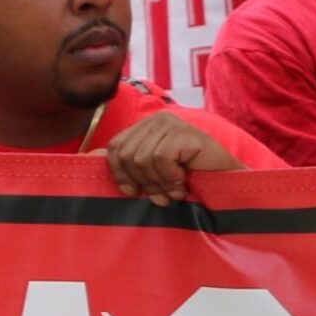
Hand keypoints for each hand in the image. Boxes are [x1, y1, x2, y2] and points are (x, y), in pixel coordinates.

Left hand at [104, 108, 244, 202]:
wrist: (228, 186)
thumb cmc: (190, 183)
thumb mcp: (152, 176)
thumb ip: (125, 165)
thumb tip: (87, 157)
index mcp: (145, 128)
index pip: (115, 147)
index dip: (120, 173)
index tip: (133, 193)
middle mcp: (157, 120)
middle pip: (126, 154)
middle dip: (143, 182)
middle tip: (164, 194)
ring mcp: (171, 124)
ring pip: (142, 159)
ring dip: (160, 183)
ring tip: (176, 190)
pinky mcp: (184, 133)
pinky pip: (161, 159)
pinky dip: (171, 178)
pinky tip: (184, 182)